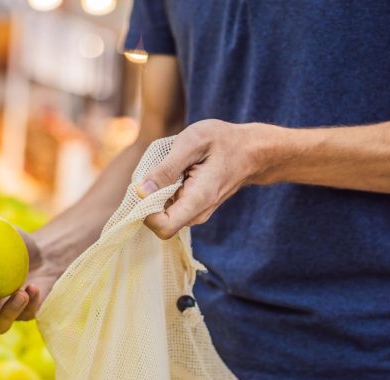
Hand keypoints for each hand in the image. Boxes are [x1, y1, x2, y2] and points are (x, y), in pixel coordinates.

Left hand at [136, 119, 280, 238]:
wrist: (250, 151)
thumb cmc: (223, 142)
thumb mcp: (192, 143)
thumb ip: (165, 169)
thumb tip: (139, 192)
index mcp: (198, 201)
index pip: (163, 228)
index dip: (145, 211)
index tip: (143, 187)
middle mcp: (196, 214)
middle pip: (158, 222)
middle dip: (148, 198)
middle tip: (157, 169)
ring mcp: (194, 213)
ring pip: (161, 214)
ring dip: (156, 193)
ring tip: (170, 168)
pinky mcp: (192, 209)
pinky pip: (168, 207)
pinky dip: (163, 191)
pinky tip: (175, 172)